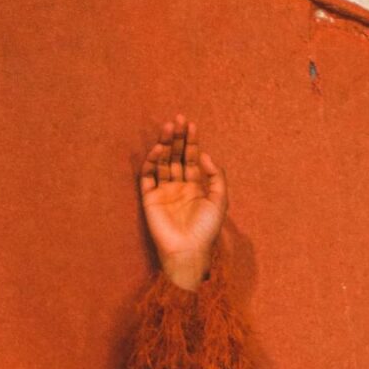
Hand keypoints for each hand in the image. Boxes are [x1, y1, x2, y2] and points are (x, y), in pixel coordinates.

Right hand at [139, 115, 227, 288]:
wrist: (189, 250)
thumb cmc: (207, 229)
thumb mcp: (220, 200)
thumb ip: (216, 176)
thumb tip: (203, 154)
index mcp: (195, 186)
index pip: (191, 158)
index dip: (191, 141)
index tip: (192, 125)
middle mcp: (178, 186)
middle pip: (176, 156)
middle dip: (177, 138)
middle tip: (178, 119)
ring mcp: (163, 191)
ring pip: (162, 162)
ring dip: (164, 145)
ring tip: (168, 127)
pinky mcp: (149, 198)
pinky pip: (148, 176)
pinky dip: (152, 162)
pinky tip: (158, 150)